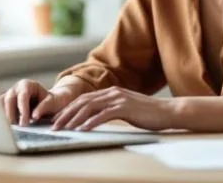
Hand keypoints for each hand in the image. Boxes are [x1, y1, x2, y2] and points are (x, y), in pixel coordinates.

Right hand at [0, 79, 79, 125]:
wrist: (48, 102)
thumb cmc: (51, 101)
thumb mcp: (52, 102)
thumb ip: (44, 107)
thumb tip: (34, 116)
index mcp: (27, 84)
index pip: (23, 96)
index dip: (22, 110)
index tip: (24, 123)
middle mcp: (16, 88)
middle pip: (9, 100)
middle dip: (11, 115)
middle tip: (16, 128)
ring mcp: (8, 95)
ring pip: (1, 105)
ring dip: (4, 118)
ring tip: (10, 130)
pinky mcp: (4, 104)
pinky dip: (1, 119)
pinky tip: (5, 129)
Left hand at [51, 86, 175, 131]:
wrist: (167, 111)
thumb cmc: (148, 114)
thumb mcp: (127, 109)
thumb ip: (112, 110)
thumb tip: (98, 118)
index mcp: (111, 92)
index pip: (84, 99)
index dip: (69, 109)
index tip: (58, 119)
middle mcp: (112, 92)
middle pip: (82, 101)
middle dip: (66, 114)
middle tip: (54, 125)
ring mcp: (118, 99)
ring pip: (89, 107)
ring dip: (74, 119)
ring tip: (64, 129)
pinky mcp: (125, 108)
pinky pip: (103, 115)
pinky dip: (90, 122)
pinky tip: (82, 130)